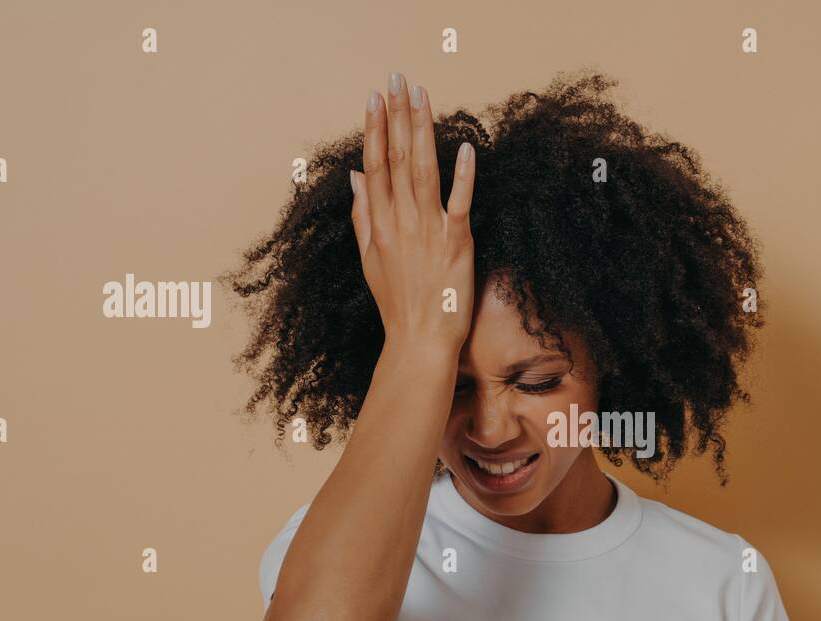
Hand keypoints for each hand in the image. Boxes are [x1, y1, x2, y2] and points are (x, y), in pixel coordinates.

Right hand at [349, 72, 475, 354]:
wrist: (419, 341)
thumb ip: (363, 215)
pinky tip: (465, 147)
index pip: (375, 166)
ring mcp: (428, 230)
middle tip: (397, 79)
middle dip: (396, 116)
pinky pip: (460, 202)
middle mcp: (401, 221)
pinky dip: (463, 175)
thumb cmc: (398, 303)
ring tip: (421, 96)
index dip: (374, 129)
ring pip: (423, 170)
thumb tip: (355, 177)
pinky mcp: (456, 243)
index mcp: (380, 223)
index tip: (374, 98)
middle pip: (396, 159)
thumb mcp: (370, 258)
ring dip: (422, 130)